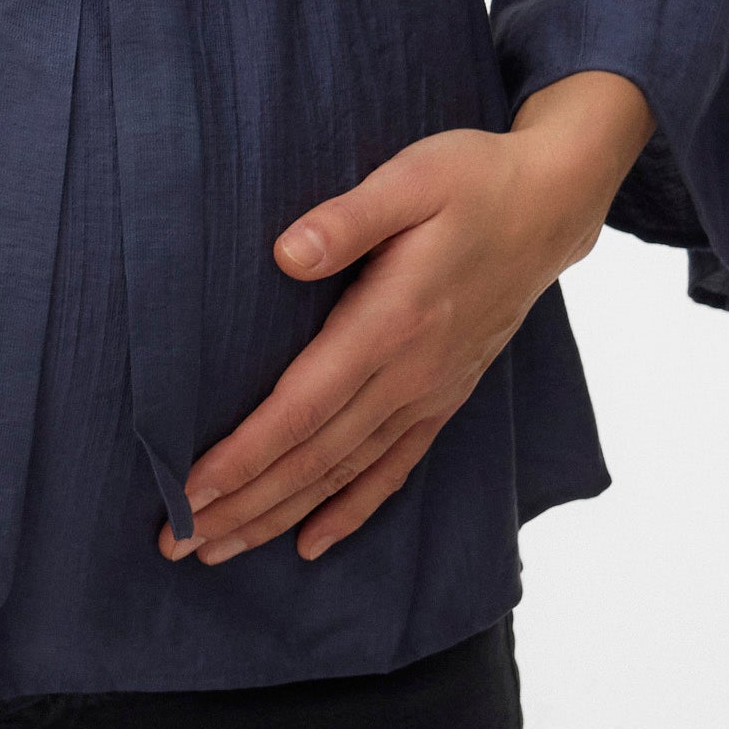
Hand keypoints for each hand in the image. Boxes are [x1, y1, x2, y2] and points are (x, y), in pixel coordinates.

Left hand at [162, 69, 654, 569]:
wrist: (550, 206)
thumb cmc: (472, 180)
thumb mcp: (410, 178)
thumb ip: (348, 218)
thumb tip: (286, 253)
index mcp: (392, 321)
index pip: (304, 407)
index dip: (245, 455)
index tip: (192, 491)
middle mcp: (410, 373)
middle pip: (314, 456)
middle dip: (243, 505)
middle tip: (178, 544)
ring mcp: (430, 392)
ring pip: (345, 473)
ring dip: (280, 516)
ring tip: (219, 550)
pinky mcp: (444, 396)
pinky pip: (394, 468)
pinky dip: (350, 510)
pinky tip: (312, 544)